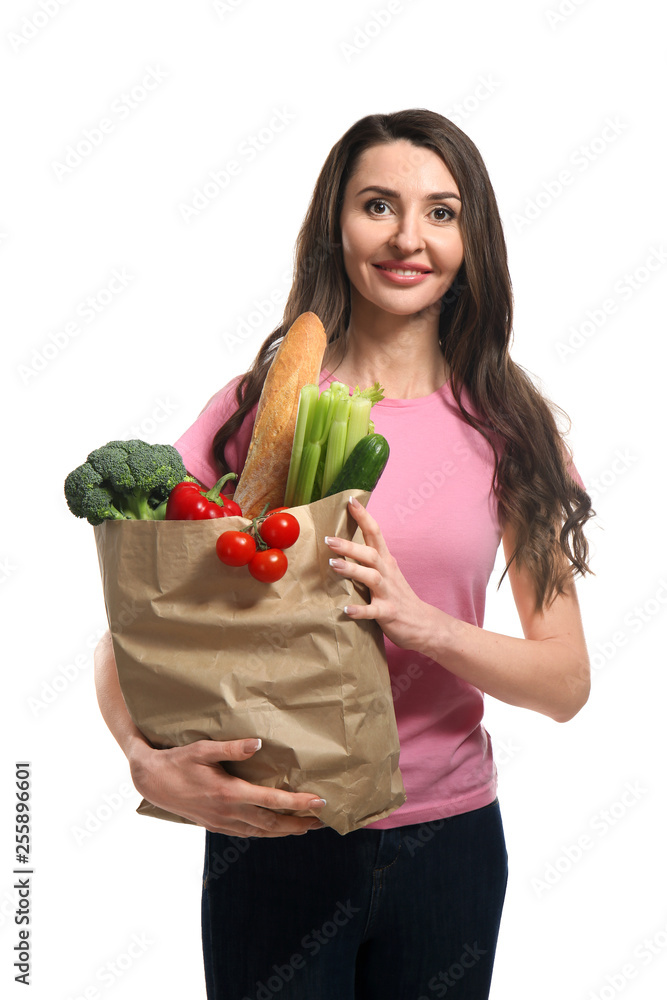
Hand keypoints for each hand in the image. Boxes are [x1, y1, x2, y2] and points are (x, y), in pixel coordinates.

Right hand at [128, 738, 326, 837]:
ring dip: (284, 831)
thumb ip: (231, 747)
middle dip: (298, 823)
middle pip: (272, 824)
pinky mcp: (215, 825)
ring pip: (261, 832)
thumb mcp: (202, 749)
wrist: (151, 781)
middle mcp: (229, 812)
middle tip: (322, 821)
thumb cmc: (178, 761)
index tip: (320, 803)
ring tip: (304, 827)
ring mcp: (222, 822)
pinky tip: (273, 829)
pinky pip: (247, 833)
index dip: (298, 803)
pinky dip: (265, 833)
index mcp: (230, 793)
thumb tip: (257, 743)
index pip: (272, 801)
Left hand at [325, 495, 428, 650]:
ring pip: (372, 577)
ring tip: (332, 565)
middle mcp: (387, 573)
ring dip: (352, 569)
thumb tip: (342, 544)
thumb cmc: (398, 596)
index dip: (363, 517)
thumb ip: (368, 560)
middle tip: (328, 539)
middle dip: (350, 545)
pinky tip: (346, 610)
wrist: (423, 623)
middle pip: (370, 554)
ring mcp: (389, 593)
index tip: (350, 501)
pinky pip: (374, 611)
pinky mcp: (389, 613)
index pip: (375, 533)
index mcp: (386, 561)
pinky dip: (360, 610)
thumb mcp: (386, 573)